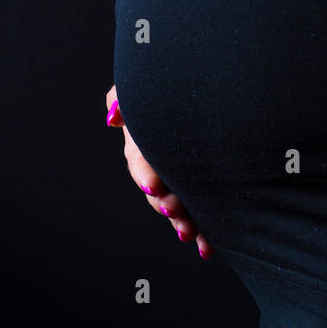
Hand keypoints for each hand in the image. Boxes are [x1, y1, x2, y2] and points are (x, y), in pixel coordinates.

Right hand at [106, 84, 212, 259]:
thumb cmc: (174, 80)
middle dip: (164, 203)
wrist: (214, 80)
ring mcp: (180, 177)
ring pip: (175, 205)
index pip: (140, 161)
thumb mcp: (144, 83)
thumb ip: (123, 96)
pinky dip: (202, 231)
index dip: (145, 174)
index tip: (153, 185)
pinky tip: (207, 247)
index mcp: (144, 140)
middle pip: (156, 190)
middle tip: (175, 209)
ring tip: (190, 233)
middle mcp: (160, 162)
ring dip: (181, 221)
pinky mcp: (201, 189)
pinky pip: (199, 212)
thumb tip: (113, 119)